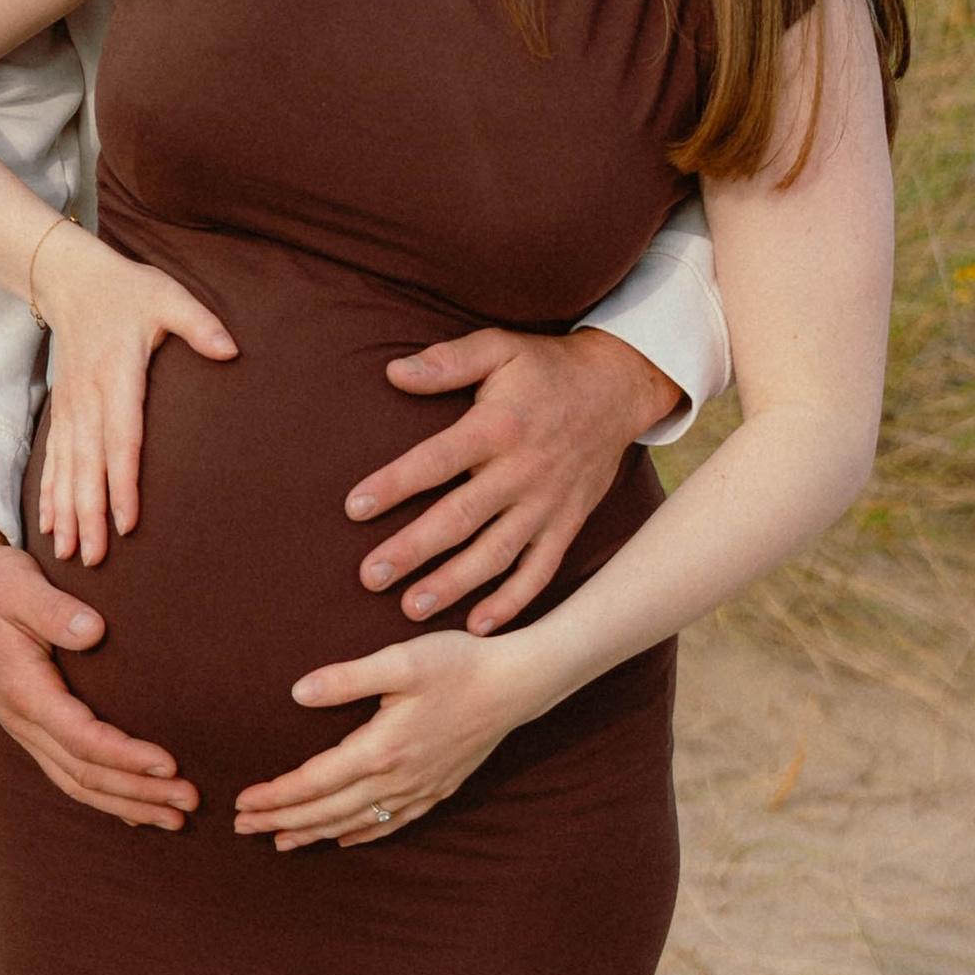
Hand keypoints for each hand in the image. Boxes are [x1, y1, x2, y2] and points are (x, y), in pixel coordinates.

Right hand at [0, 524, 197, 832]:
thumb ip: (54, 610)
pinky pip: (68, 772)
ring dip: (128, 803)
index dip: (126, 756)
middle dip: (139, 793)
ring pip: (77, 782)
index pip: (81, 738)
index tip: (169, 764)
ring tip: (176, 819)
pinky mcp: (32, 725)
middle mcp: (22, 720)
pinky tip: (136, 810)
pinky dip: (105, 795)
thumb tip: (95, 632)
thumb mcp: (18, 583)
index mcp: (23, 691)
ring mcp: (25, 728)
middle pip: (85, 774)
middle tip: (191, 802)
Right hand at [31, 228, 235, 567]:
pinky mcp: (61, 410)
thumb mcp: (168, 296)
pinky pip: (54, 458)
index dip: (123, 482)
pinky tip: (51, 525)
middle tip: (96, 558)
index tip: (127, 522)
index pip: (122, 438)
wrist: (72, 278)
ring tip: (70, 554)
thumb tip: (232, 350)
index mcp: (117, 374)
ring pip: (67, 468)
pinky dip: (50, 493)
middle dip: (90, 513)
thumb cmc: (129, 290)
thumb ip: (199, 323)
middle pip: (89, 464)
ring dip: (67, 512)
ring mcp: (70, 406)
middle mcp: (88, 396)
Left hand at [233, 630, 542, 850]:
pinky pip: (390, 824)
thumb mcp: (400, 661)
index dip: (275, 795)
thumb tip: (297, 693)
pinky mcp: (437, 789)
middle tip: (243, 829)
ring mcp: (418, 789)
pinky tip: (343, 839)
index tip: (243, 802)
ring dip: (313, 833)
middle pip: (327, 810)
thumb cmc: (458, 664)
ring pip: (354, 822)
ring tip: (280, 842)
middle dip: (282, 821)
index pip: (313, 782)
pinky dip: (360, 835)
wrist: (517, 684)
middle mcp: (396, 779)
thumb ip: (347, 679)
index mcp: (379, 749)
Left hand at [347, 325, 683, 631]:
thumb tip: (393, 373)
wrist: (619, 387)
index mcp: (498, 426)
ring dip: (454, 584)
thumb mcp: (499, 347)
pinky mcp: (567, 523)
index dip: (396, 484)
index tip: (355, 508)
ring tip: (411, 608)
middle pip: (460, 517)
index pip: (437, 460)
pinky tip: (479, 627)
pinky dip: (513, 602)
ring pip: (496, 553)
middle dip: (413, 549)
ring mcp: (547, 503)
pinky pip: (540, 570)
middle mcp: (522, 470)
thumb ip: (448, 361)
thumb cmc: (546, 368)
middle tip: (370, 577)